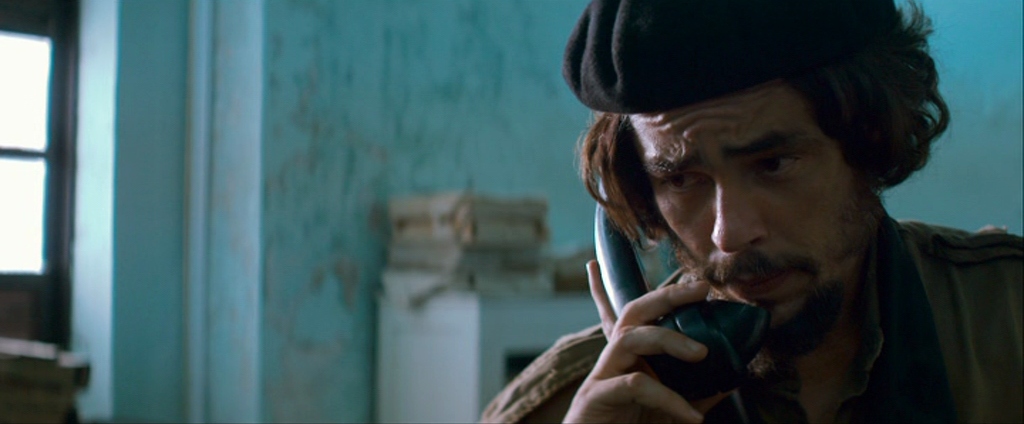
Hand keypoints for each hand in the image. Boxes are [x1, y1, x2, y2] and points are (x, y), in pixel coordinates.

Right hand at [562, 260, 730, 422]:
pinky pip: (635, 384)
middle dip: (666, 295)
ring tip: (702, 354)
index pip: (633, 316)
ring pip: (631, 337)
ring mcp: (602, 374)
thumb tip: (731, 380)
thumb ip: (695, 394)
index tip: (692, 283)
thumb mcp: (670, 410)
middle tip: (700, 289)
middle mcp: (613, 359)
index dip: (654, 291)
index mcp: (629, 358)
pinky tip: (690, 416)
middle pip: (633, 311)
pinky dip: (668, 398)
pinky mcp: (597, 395)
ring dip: (669, 339)